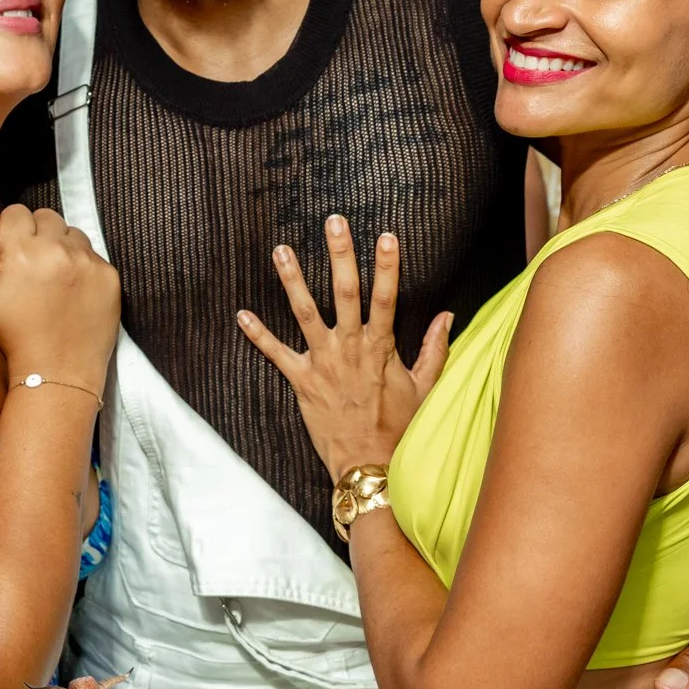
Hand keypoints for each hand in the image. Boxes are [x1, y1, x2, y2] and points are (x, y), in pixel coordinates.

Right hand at [0, 199, 119, 393]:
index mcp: (21, 251)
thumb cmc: (15, 333)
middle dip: (39, 236)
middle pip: (46, 217)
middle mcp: (56, 249)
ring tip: (55, 281)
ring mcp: (87, 261)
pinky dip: (83, 266)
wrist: (57, 372)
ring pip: (72, 232)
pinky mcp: (109, 274)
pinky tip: (73, 292)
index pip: (17, 212)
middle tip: (35, 270)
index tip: (14, 256)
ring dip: (63, 247)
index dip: (12, 232)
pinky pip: (93, 253)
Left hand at [235, 215, 451, 480]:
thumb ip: (434, 348)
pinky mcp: (302, 382)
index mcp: (381, 348)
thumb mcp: (424, 387)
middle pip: (345, 293)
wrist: (369, 466)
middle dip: (339, 255)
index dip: (387, 266)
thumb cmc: (399, 427)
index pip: (386, 298)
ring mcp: (323, 364)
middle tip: (333, 221)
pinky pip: (275, 354)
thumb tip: (447, 315)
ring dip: (291, 280)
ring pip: (305, 313)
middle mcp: (350, 349)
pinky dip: (257, 334)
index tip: (386, 235)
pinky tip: (241, 314)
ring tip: (280, 250)